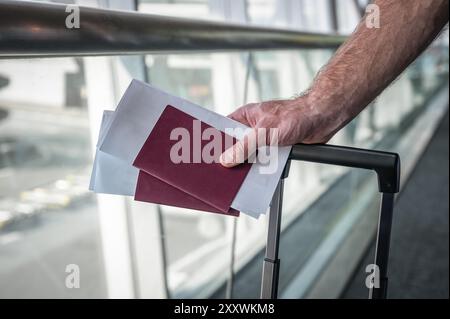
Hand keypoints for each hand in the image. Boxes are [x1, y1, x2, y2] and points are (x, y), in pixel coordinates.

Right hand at [219, 95, 337, 167]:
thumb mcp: (264, 132)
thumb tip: (227, 160)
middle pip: (235, 146)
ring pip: (249, 156)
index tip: (207, 156)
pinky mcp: (274, 148)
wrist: (321, 119)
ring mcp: (263, 139)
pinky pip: (262, 162)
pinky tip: (255, 178)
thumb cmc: (295, 115)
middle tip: (221, 172)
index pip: (223, 129)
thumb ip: (244, 147)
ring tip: (237, 178)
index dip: (215, 142)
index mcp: (245, 116)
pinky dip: (260, 169)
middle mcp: (252, 127)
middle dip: (230, 158)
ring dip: (247, 165)